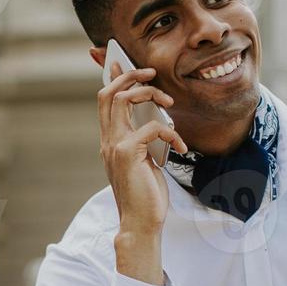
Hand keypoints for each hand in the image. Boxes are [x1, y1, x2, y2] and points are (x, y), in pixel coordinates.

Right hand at [97, 61, 187, 238]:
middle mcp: (108, 141)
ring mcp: (115, 146)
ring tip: (169, 102)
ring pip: (123, 100)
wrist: (141, 223)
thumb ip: (144, 140)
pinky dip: (170, 132)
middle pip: (109, 93)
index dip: (113, 79)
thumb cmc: (146, 195)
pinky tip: (181, 148)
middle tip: (151, 73)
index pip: (105, 101)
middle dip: (129, 76)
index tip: (122, 62)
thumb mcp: (145, 161)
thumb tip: (157, 120)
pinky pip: (151, 126)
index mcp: (110, 141)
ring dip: (148, 93)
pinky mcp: (128, 153)